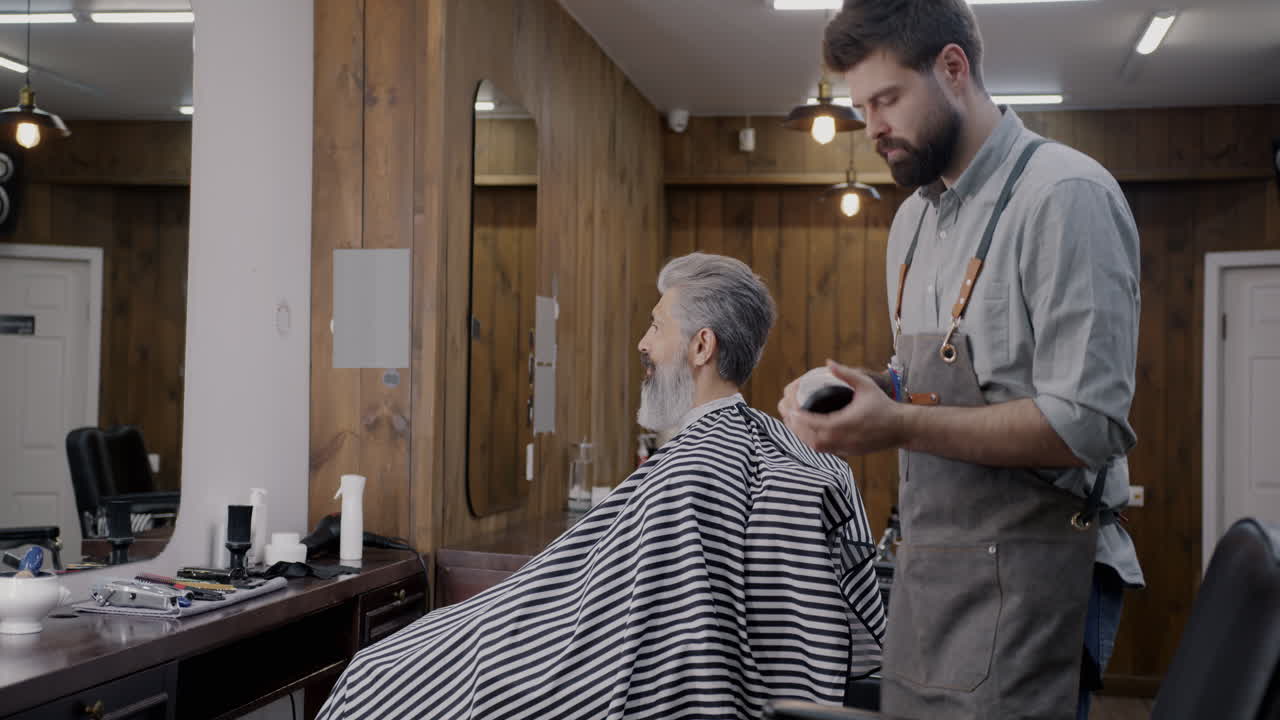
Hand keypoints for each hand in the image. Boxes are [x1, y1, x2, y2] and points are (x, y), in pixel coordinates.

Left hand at [779, 360, 908, 455]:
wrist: (901, 428)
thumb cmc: (884, 406)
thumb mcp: (865, 385)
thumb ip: (846, 373)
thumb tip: (828, 362)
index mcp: (843, 424)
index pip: (812, 423)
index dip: (797, 416)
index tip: (790, 406)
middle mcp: (840, 439)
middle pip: (807, 436)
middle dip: (794, 423)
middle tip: (786, 410)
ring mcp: (842, 448)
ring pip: (813, 446)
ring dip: (799, 433)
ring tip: (792, 419)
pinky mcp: (845, 453)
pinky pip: (822, 450)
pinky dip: (809, 441)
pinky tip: (803, 431)